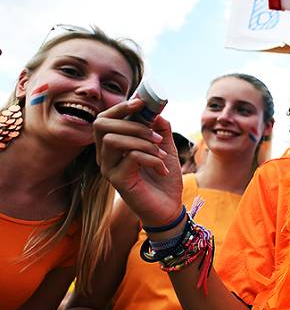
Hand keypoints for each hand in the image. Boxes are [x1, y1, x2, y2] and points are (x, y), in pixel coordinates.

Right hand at [93, 99, 182, 226]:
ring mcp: (108, 168)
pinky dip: (151, 158)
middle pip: (101, 125)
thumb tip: (154, 110)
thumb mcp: (165, 146)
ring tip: (160, 153)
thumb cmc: (164, 176)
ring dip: (142, 142)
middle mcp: (105, 155)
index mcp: (114, 144)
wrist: (169, 207)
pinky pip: (130, 157)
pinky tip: (162, 169)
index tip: (141, 103)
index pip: (105, 118)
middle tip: (155, 135)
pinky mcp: (117, 181)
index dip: (121, 107)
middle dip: (132, 124)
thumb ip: (160, 128)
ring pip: (113, 140)